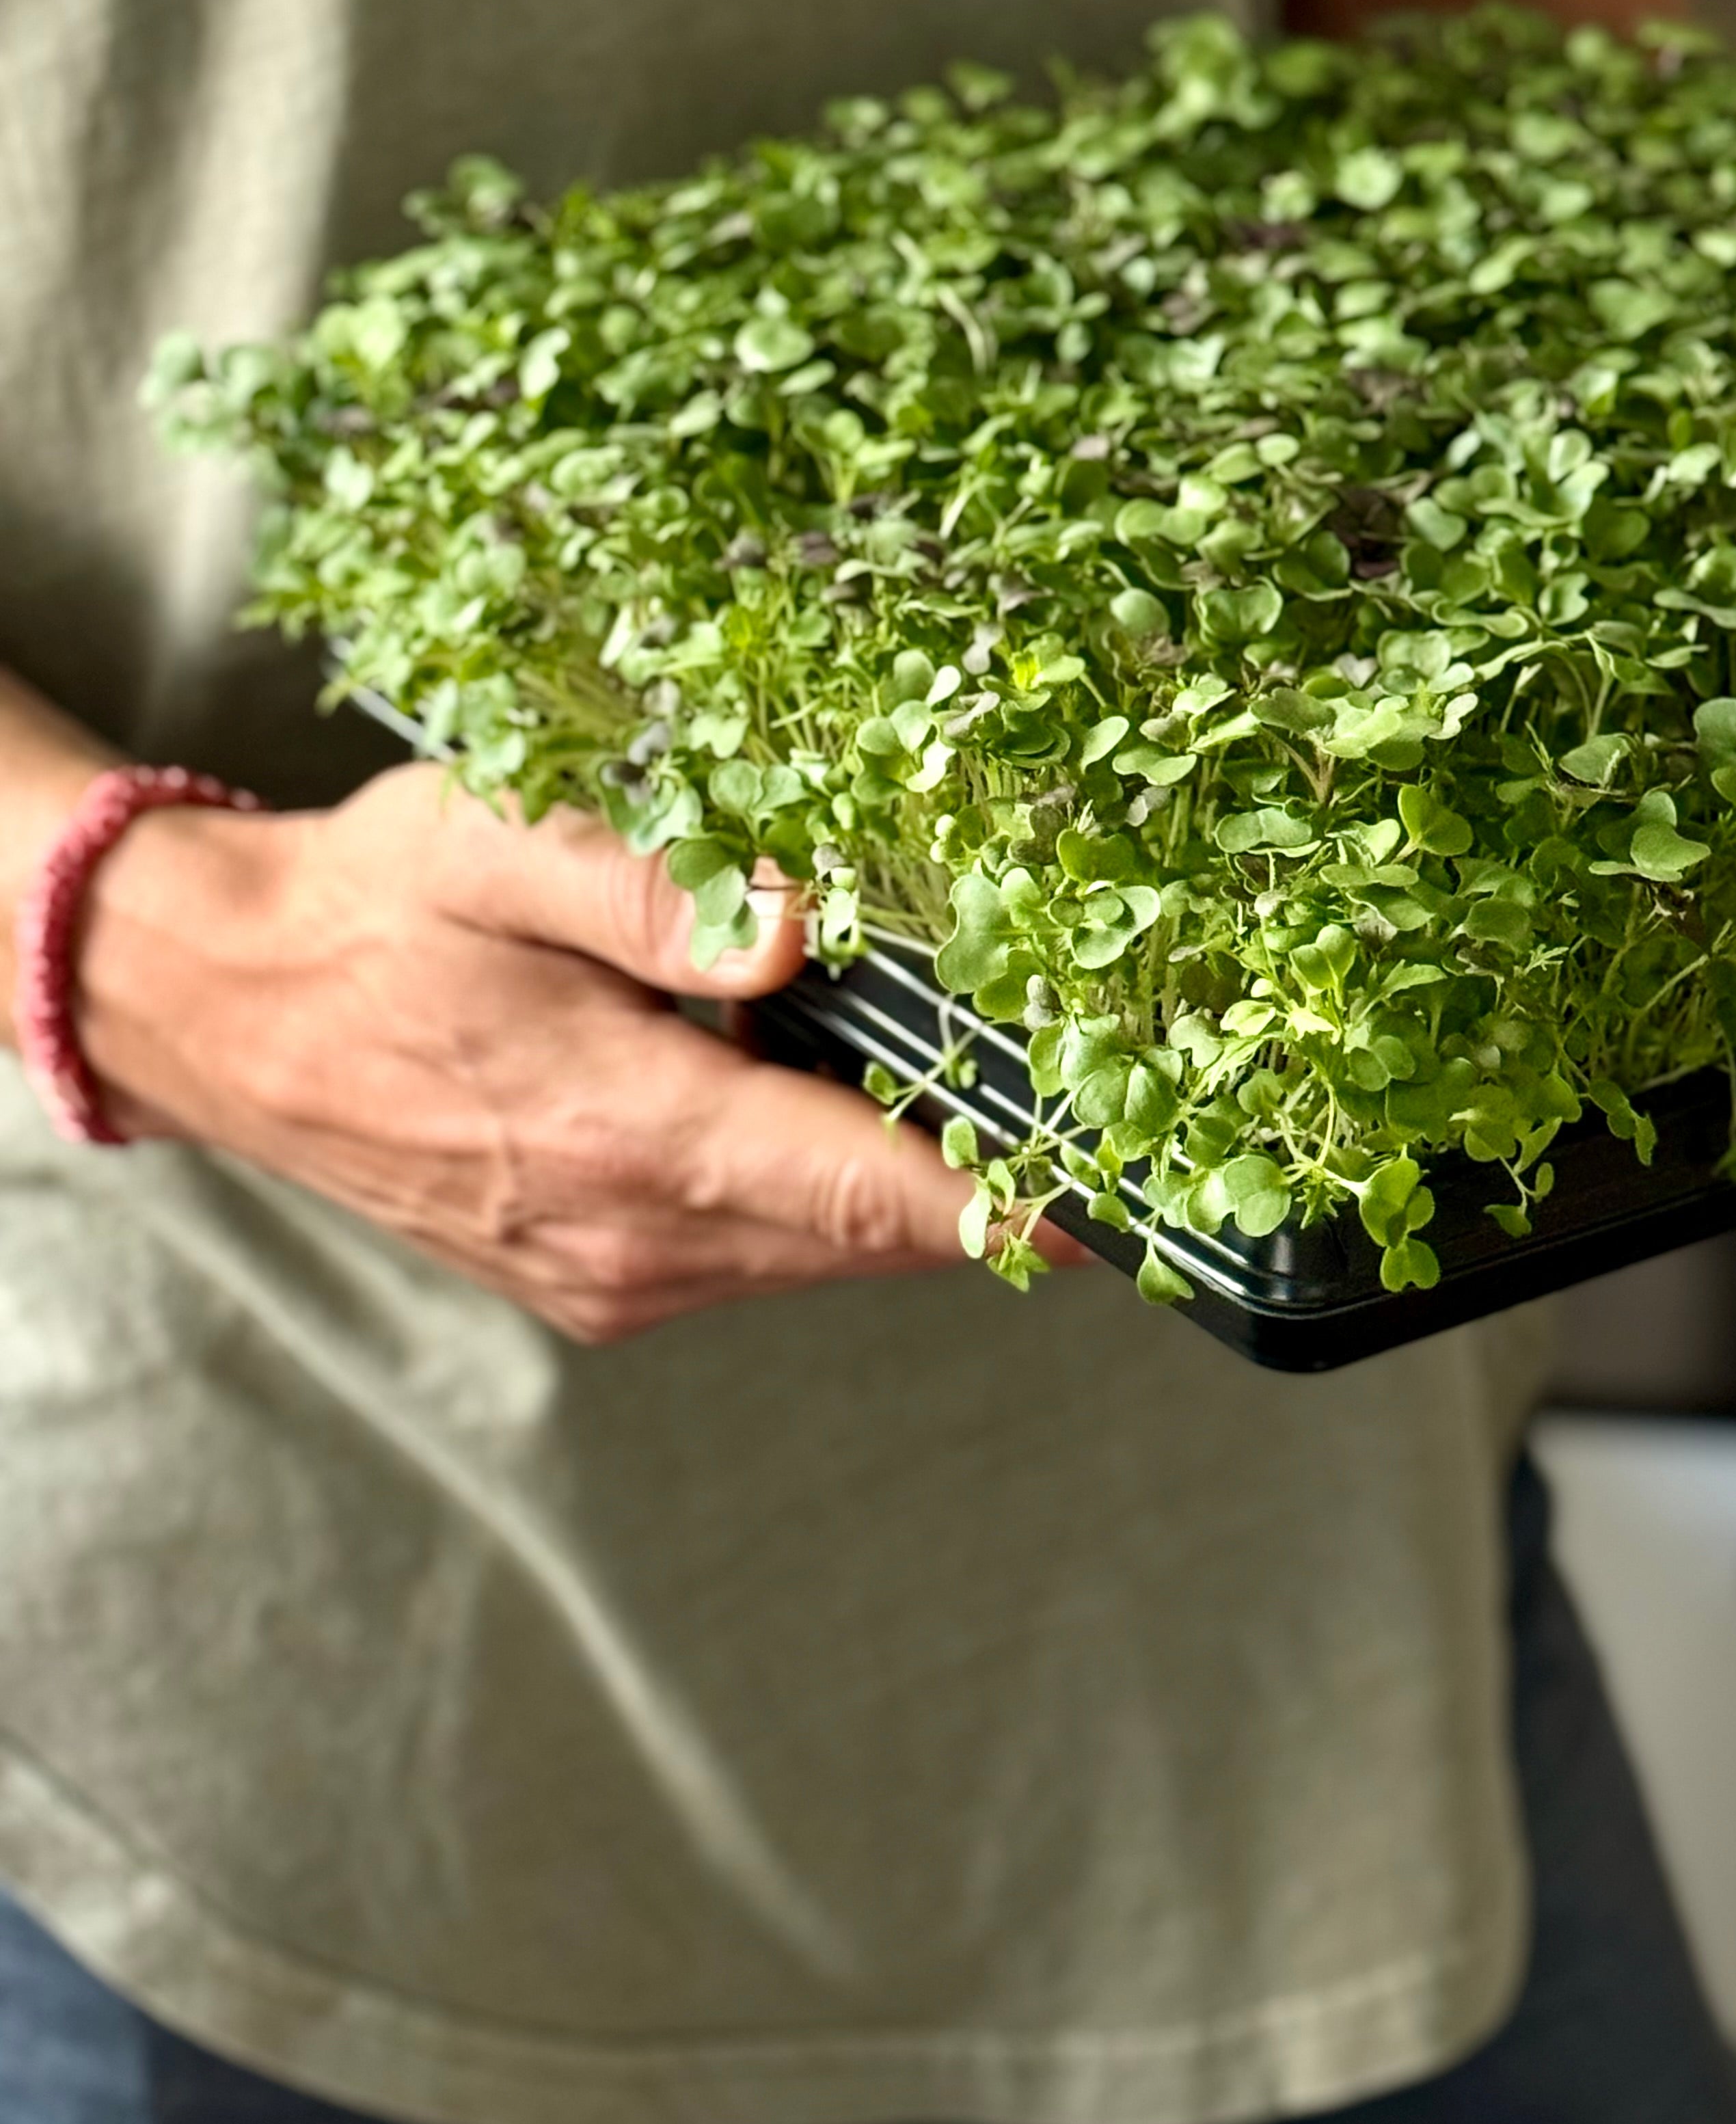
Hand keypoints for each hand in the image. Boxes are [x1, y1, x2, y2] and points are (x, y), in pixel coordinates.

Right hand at [68, 764, 1069, 1339]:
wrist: (224, 1007)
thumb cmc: (364, 913)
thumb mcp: (489, 844)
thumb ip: (650, 887)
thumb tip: (802, 928)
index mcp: (621, 1131)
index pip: (864, 1188)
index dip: (1010, 1195)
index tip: (1124, 1187)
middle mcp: (628, 1237)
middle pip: (872, 1230)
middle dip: (982, 1169)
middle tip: (1087, 1088)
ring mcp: (610, 1275)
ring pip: (822, 1248)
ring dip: (901, 1181)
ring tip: (971, 1077)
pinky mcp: (594, 1279)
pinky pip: (755, 1251)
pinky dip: (817, 1193)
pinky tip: (821, 1098)